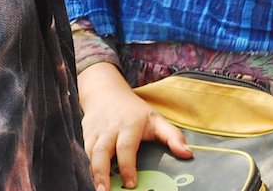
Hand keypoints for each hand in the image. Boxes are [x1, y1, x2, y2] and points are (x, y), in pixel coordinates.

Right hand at [79, 63, 190, 190]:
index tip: (131, 184)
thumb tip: (187, 154)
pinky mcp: (85, 134)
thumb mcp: (156, 119)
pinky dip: (87, 165)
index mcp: (128, 125)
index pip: (126, 147)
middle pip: (102, 151)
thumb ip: (172, 136)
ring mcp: (95, 131)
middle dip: (102, 172)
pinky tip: (93, 177)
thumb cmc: (134, 111)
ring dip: (93, 172)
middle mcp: (110, 128)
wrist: (105, 92)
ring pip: (90, 153)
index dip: (127, 166)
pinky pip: (85, 151)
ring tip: (99, 189)